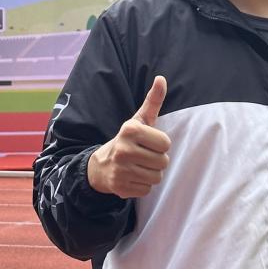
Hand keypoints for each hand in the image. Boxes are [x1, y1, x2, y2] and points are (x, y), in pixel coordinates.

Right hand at [87, 76, 169, 198]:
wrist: (102, 165)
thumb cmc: (128, 140)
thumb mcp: (140, 120)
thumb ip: (153, 101)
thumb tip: (162, 78)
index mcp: (130, 130)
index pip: (166, 143)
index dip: (160, 144)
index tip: (148, 143)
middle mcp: (123, 149)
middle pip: (163, 162)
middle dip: (157, 160)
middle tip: (144, 156)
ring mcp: (121, 170)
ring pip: (157, 178)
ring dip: (152, 173)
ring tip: (139, 166)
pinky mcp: (120, 188)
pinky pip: (147, 190)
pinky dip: (143, 185)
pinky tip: (133, 177)